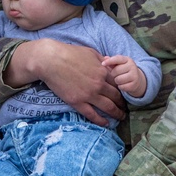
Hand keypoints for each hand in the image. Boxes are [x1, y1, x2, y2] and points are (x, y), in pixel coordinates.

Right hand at [8, 40, 125, 125]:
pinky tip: (106, 124)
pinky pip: (92, 114)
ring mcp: (89, 95)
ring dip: (116, 113)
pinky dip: (101, 120)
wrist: (51, 60)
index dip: (123, 90)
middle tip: (125, 108)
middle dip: (122, 103)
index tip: (125, 94)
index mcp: (102, 72)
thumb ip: (101, 60)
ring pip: (108, 107)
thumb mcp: (90, 52)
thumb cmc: (69, 53)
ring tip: (120, 117)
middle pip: (116, 97)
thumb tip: (109, 63)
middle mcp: (99, 84)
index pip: (118, 84)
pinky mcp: (77, 102)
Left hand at [102, 55, 145, 98]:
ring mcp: (134, 75)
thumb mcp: (119, 64)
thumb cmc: (124, 70)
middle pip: (116, 71)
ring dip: (116, 81)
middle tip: (115, 75)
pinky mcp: (134, 85)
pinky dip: (120, 86)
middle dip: (113, 74)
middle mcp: (132, 66)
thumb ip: (111, 61)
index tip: (102, 64)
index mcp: (127, 59)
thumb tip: (104, 58)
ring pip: (118, 79)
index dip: (109, 61)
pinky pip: (122, 87)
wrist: (137, 80)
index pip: (117, 59)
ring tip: (119, 79)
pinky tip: (123, 84)